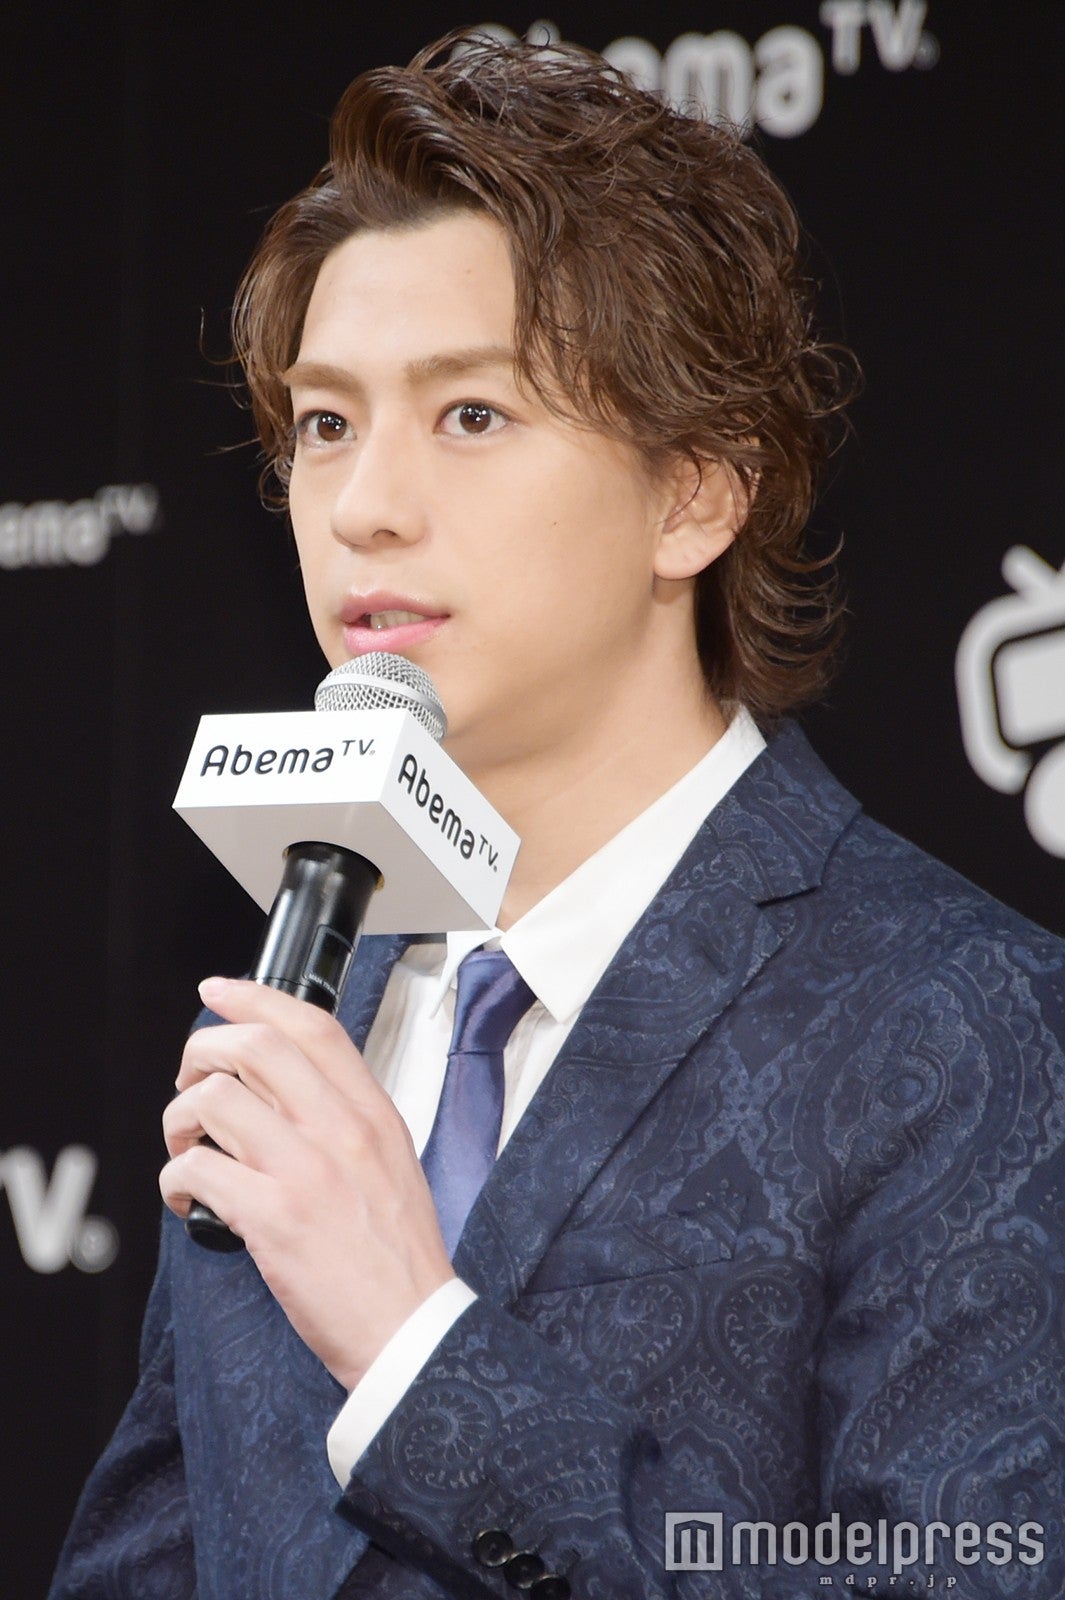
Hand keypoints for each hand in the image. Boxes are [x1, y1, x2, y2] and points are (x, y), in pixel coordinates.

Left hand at [160, 976, 454, 1390]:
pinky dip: (176, 1181)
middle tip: (190, 1081)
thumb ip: (346, 1119)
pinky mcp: (272, 1218)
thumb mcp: (392, 1162)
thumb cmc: (398, 1256)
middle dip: (201, 1052)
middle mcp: (340, 1130)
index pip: (312, 1026)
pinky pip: (196, 1170)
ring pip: (213, 1101)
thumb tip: (280, 1088)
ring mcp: (306, 1170)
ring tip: (186, 1149)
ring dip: (179, 1121)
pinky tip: (188, 1201)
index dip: (255, 997)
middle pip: (253, 1046)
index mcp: (372, 1113)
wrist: (412, 1329)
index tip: (218, 992)